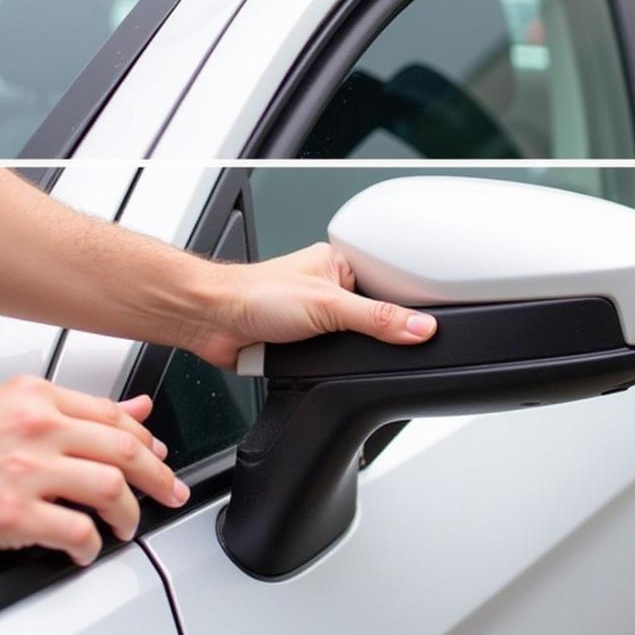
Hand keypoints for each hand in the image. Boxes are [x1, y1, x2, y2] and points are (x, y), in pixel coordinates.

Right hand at [0, 376, 188, 565]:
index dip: (147, 440)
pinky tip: (88, 549)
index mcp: (41, 397)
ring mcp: (27, 472)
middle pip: (125, 450)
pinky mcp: (11, 515)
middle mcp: (39, 428)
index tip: (159, 456)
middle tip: (171, 492)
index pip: (115, 416)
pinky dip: (91, 545)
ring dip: (130, 513)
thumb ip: (77, 408)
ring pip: (110, 489)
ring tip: (129, 524)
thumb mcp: (14, 403)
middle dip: (159, 476)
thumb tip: (134, 409)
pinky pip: (74, 531)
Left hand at [190, 243, 437, 368]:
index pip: (389, 286)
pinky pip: (327, 364)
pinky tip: (316, 361)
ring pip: (349, 347)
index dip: (405, 306)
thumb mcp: (329, 305)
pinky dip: (322, 369)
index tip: (423, 324)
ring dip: (338, 353)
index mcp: (340, 265)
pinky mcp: (302, 347)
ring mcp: (315, 319)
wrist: (211, 320)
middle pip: (373, 320)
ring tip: (324, 344)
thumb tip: (421, 328)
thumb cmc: (255, 294)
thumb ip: (378, 319)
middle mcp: (329, 289)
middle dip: (365, 336)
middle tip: (355, 335)